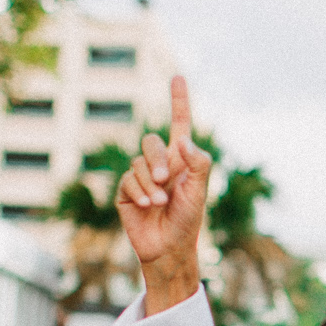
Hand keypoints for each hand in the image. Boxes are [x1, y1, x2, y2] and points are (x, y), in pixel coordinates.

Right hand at [117, 77, 213, 313]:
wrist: (169, 248)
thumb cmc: (188, 220)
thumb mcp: (200, 192)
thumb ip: (198, 163)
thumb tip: (183, 141)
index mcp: (181, 160)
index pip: (179, 125)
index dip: (179, 101)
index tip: (178, 77)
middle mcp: (160, 164)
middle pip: (151, 142)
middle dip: (157, 158)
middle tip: (166, 180)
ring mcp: (141, 177)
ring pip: (138, 163)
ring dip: (150, 184)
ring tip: (159, 203)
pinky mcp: (125, 192)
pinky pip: (127, 180)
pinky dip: (138, 192)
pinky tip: (146, 206)